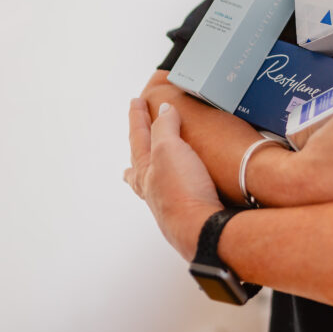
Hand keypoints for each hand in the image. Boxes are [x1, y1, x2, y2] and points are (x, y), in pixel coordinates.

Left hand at [125, 98, 222, 259]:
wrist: (201, 229)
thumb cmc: (182, 190)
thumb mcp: (169, 149)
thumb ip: (165, 128)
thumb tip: (163, 111)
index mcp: (145, 169)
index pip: (139, 137)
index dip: (138, 117)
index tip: (136, 102)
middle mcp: (153, 188)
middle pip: (138, 166)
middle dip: (137, 153)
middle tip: (130, 151)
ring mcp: (169, 203)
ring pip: (154, 184)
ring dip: (152, 174)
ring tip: (151, 175)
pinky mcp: (187, 213)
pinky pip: (176, 194)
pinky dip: (174, 187)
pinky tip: (182, 191)